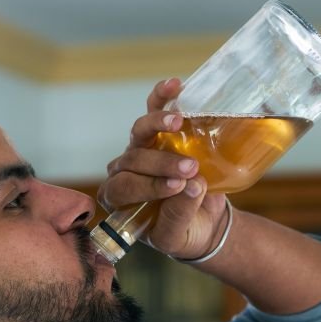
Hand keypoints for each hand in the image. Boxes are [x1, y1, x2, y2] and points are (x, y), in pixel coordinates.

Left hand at [97, 78, 229, 259]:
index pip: (123, 188)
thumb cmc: (183, 233)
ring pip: (140, 132)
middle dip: (161, 163)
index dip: (148, 186)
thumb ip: (178, 214)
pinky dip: (162, 96)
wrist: (202, 222)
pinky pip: (155, 110)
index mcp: (119, 199)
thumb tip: (191, 185)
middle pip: (133, 160)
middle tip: (190, 168)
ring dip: (157, 123)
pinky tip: (175, 85)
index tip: (177, 186)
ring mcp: (142, 149)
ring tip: (178, 121)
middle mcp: (125, 171)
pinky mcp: (162, 134)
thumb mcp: (176, 236)